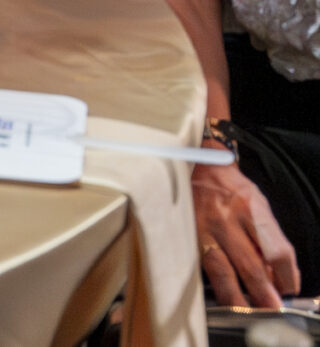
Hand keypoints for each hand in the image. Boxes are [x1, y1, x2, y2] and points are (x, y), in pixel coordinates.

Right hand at [198, 156, 297, 306]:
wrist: (194, 164)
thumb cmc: (230, 187)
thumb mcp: (256, 205)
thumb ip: (267, 238)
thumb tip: (277, 276)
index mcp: (251, 209)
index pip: (277, 251)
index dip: (287, 275)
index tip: (289, 288)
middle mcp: (227, 219)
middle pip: (252, 265)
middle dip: (265, 293)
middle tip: (273, 309)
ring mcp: (203, 228)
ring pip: (222, 271)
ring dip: (238, 297)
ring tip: (248, 312)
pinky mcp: (186, 234)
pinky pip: (201, 265)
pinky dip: (214, 284)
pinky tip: (221, 296)